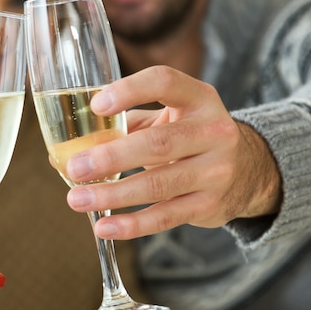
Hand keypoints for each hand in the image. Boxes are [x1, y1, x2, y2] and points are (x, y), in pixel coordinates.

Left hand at [65, 66, 281, 239]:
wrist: (246, 171)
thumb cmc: (190, 138)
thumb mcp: (170, 119)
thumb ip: (124, 126)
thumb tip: (64, 152)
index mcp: (199, 99)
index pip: (165, 82)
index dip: (130, 90)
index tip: (96, 105)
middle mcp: (213, 131)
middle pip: (158, 143)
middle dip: (111, 157)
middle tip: (75, 167)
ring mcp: (215, 171)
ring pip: (159, 184)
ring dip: (114, 195)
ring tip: (78, 199)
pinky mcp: (209, 205)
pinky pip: (166, 217)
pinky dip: (132, 225)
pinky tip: (104, 227)